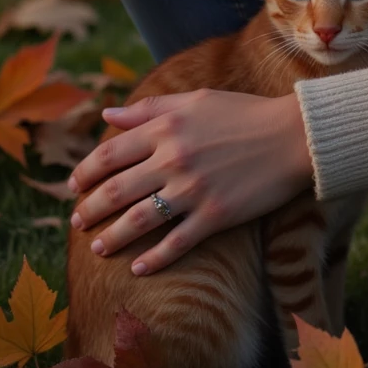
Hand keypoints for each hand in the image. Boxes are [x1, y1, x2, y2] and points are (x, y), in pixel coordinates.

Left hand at [67, 88, 313, 275]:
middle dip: (89, 209)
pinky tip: (138, 268)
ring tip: (98, 248)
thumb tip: (107, 115)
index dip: (85, 172)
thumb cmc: (245, 113)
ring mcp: (193, 190)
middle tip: (77, 221)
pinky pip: (174, 244)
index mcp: (166, 128)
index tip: (74, 185)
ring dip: (111, 237)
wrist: (294, 135)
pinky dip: (152, 259)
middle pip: (116, 191)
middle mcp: (173, 159)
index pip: (109, 153)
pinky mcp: (215, 216)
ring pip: (137, 220)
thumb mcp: (196, 100)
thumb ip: (150, 108)